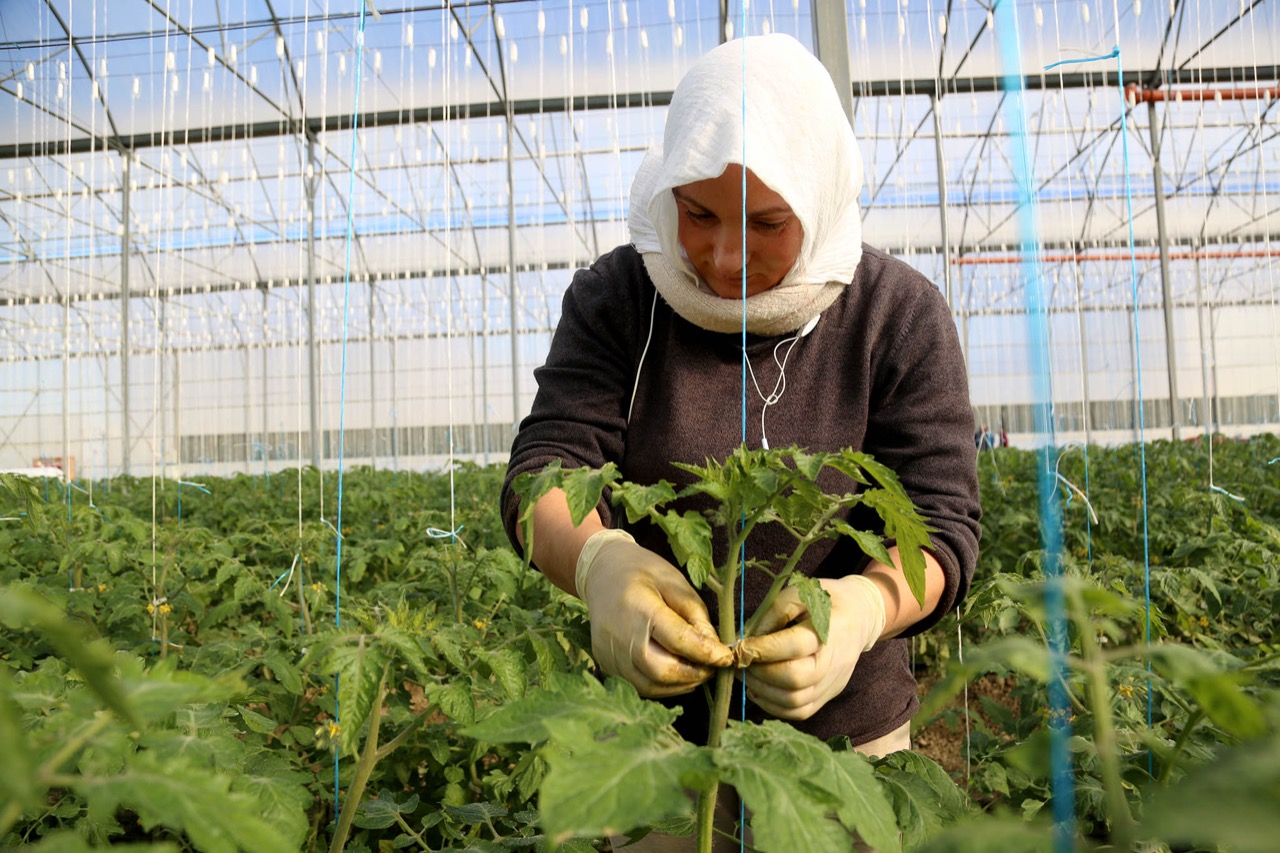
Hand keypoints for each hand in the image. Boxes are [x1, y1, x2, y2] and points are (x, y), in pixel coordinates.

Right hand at [575, 530, 733, 696]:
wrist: (601, 572)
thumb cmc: (642, 572)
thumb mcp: (675, 582)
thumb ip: (695, 616)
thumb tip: (714, 649)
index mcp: (638, 607)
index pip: (677, 640)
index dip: (706, 653)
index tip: (727, 657)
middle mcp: (619, 635)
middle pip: (661, 671)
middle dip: (693, 674)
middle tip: (712, 668)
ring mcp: (609, 653)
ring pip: (649, 685)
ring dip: (679, 684)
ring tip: (697, 672)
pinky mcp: (605, 664)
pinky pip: (638, 684)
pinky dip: (661, 685)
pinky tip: (676, 673)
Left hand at [735, 574, 886, 719]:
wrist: (860, 617)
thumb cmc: (826, 601)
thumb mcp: (801, 592)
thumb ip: (775, 611)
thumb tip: (747, 637)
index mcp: (830, 631)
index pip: (796, 646)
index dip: (764, 649)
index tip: (740, 645)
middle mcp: (834, 663)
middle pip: (795, 680)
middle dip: (760, 673)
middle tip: (741, 662)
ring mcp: (832, 684)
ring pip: (794, 702)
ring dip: (762, 691)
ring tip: (746, 675)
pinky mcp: (827, 696)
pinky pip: (798, 712)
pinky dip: (773, 705)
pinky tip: (758, 689)